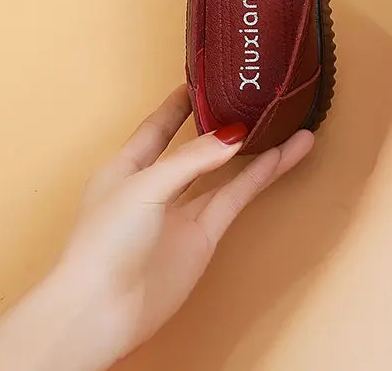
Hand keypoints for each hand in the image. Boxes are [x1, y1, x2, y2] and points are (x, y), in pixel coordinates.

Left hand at [0, 86, 313, 370]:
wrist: (101, 312)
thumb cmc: (103, 243)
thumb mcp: (144, 186)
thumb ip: (191, 159)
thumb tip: (234, 135)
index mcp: (126, 167)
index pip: (157, 126)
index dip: (179, 104)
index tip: (203, 80)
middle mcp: (156, 186)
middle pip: (196, 146)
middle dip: (223, 123)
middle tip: (253, 98)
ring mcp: (182, 212)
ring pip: (225, 171)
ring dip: (256, 149)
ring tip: (291, 125)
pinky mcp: (204, 236)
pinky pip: (236, 196)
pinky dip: (260, 176)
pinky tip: (283, 156)